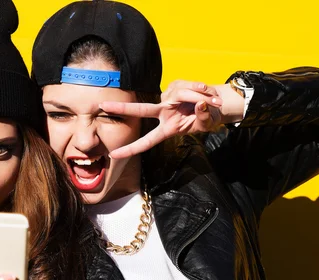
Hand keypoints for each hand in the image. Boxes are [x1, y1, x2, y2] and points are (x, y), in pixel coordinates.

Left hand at [100, 81, 222, 158]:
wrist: (216, 104)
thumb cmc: (208, 119)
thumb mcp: (208, 123)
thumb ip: (204, 116)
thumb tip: (200, 104)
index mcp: (168, 128)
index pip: (147, 141)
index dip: (131, 149)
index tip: (113, 155)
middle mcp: (164, 112)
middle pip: (142, 109)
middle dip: (122, 107)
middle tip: (102, 105)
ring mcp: (169, 97)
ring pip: (184, 93)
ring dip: (202, 97)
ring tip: (215, 102)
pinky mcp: (176, 85)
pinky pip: (192, 86)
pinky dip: (204, 91)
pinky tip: (210, 94)